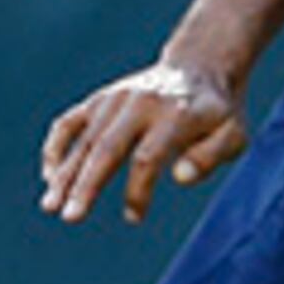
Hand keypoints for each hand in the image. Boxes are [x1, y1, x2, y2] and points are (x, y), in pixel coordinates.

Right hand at [41, 61, 247, 223]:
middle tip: (69, 217)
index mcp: (175, 114)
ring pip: (83, 139)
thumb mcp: (234, 132)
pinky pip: (69, 123)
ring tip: (49, 206)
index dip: (137, 190)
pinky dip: (55, 148)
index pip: (148, 157)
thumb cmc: (218, 113)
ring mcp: (115, 99)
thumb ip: (213, 154)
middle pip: (106, 148)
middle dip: (86, 185)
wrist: (199, 66)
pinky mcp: (99, 99)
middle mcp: (140, 103)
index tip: (134, 217)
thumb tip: (180, 177)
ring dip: (64, 174)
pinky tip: (50, 177)